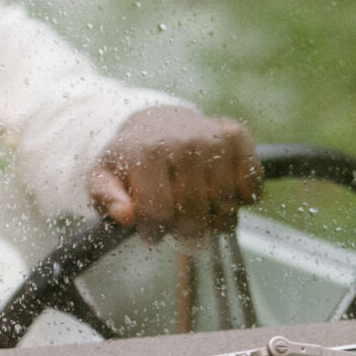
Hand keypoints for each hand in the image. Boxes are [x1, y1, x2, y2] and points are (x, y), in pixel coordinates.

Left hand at [87, 106, 260, 243]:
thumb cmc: (131, 160)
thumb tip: (125, 217)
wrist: (157, 122)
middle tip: (177, 225)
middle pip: (195, 213)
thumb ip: (106, 198)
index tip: (151, 233)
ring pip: (225, 205)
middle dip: (186, 230)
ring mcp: (213, 137)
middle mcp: (182, 141)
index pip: (158, 212)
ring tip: (196, 208)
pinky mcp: (237, 136)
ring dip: (214, 218)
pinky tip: (219, 191)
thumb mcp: (104, 177)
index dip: (155, 232)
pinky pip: (251, 189)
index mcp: (145, 152)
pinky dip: (241, 200)